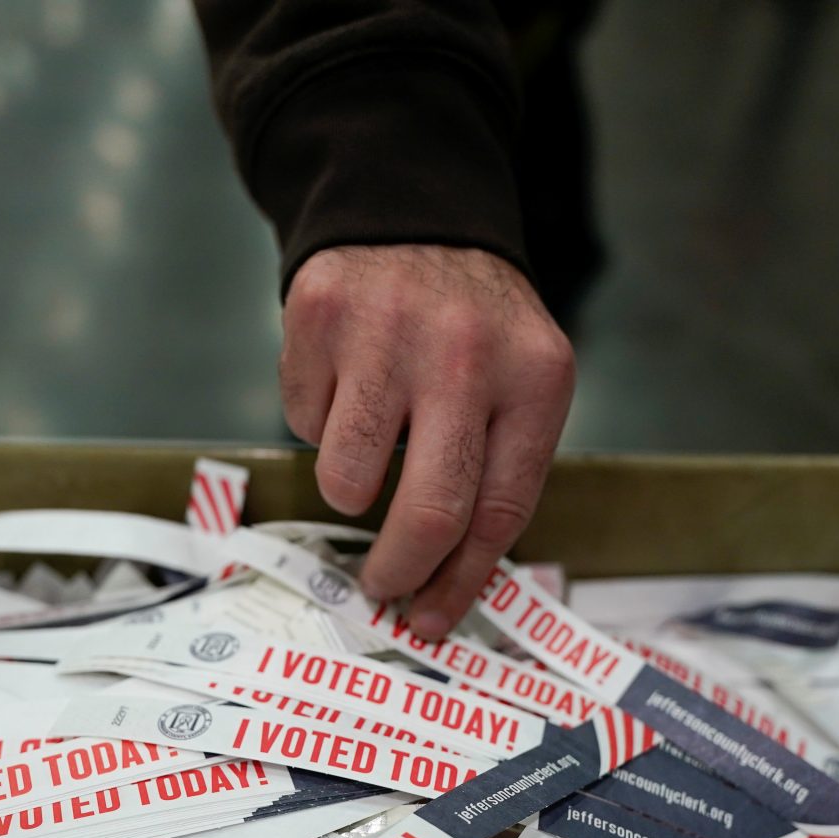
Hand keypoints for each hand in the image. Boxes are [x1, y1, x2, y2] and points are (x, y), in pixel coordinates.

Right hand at [280, 244, 574, 639]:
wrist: (413, 217)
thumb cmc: (469, 329)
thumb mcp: (518, 383)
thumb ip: (495, 472)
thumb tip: (446, 586)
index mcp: (535, 379)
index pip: (500, 510)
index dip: (461, 580)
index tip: (431, 619)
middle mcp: (467, 353)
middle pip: (430, 509)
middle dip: (398, 568)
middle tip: (381, 585)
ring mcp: (389, 331)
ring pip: (347, 477)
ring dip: (348, 486)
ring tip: (365, 447)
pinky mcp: (322, 315)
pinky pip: (303, 421)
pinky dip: (318, 421)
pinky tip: (345, 381)